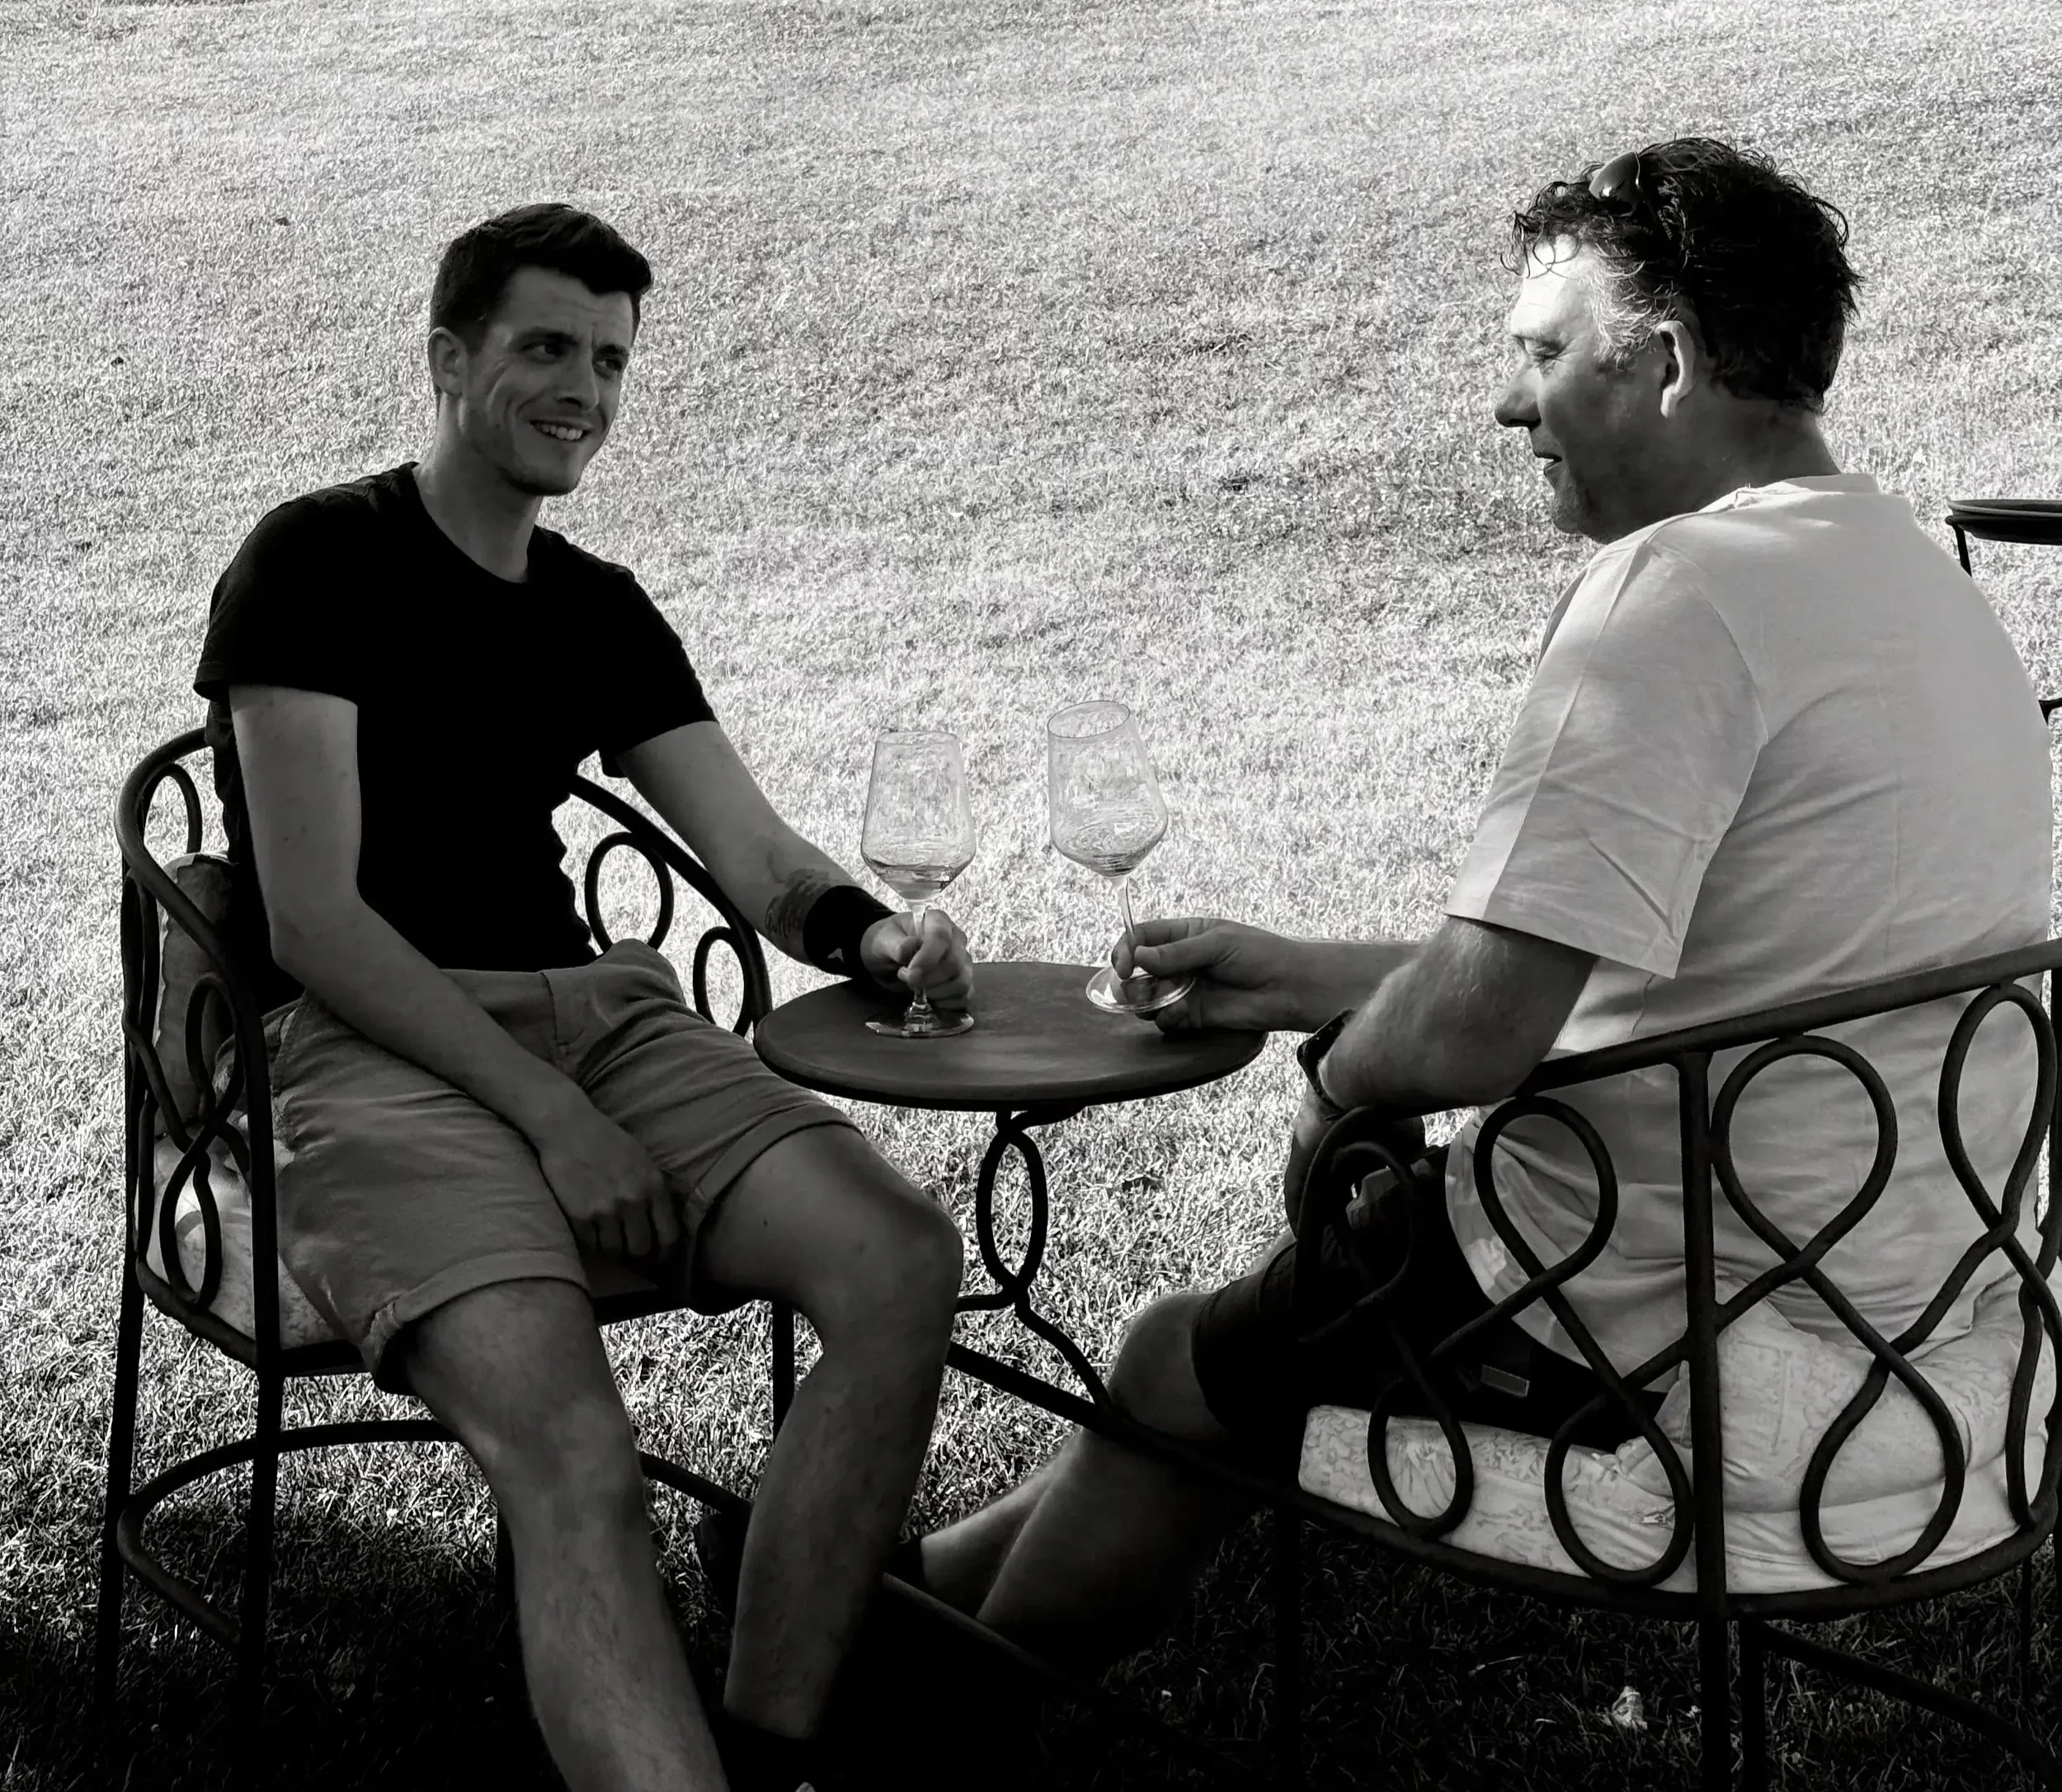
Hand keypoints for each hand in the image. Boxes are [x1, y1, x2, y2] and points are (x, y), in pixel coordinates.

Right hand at [527, 1090, 679, 1261]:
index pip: (668, 1234)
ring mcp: (606, 1209)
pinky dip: (591, 1241)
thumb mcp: (644, 1160)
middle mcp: (633, 1200)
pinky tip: (590, 1230)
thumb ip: (655, 1190)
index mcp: (653, 1186)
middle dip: (636, 1252)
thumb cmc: (608, 1141)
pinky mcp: (579, 1215)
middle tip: (630, 1251)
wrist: (569, 1128)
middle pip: (641, 1248)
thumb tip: (663, 1223)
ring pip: (614, 1250)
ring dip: (611, 1248)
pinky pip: (590, 1243)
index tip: (660, 1258)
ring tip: (607, 1238)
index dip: (665, 1252)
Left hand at [860, 908, 973, 1010]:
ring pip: (962, 982)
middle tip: (907, 979)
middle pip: (954, 963)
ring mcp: (962, 961)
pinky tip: (930, 999)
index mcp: (936, 921)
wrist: (888, 955)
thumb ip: (894, 944)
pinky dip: (947, 1003)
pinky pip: (964, 997)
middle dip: (928, 979)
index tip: (911, 975)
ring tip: (916, 987)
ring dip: (937, 992)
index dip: (927, 959)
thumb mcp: (883, 939)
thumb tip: (908, 948)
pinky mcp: (962, 980)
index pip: (941, 937)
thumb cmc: (887, 942)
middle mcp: (955, 939)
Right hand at [1112, 916, 1307, 1032]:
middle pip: (1138, 969)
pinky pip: (1166, 1018)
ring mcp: (1186, 989)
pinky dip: (1166, 1017)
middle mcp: (1180, 962)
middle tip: (1129, 988)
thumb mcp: (1217, 943)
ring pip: (1147, 996)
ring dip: (1144, 1000)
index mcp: (1185, 935)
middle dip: (1129, 980)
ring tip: (1153, 1002)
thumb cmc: (1260, 954)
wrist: (1290, 988)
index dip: (1126, 949)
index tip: (1122, 965)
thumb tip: (1138, 957)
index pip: (1142, 937)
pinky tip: (1180, 1014)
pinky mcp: (1194, 1016)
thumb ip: (1176, 952)